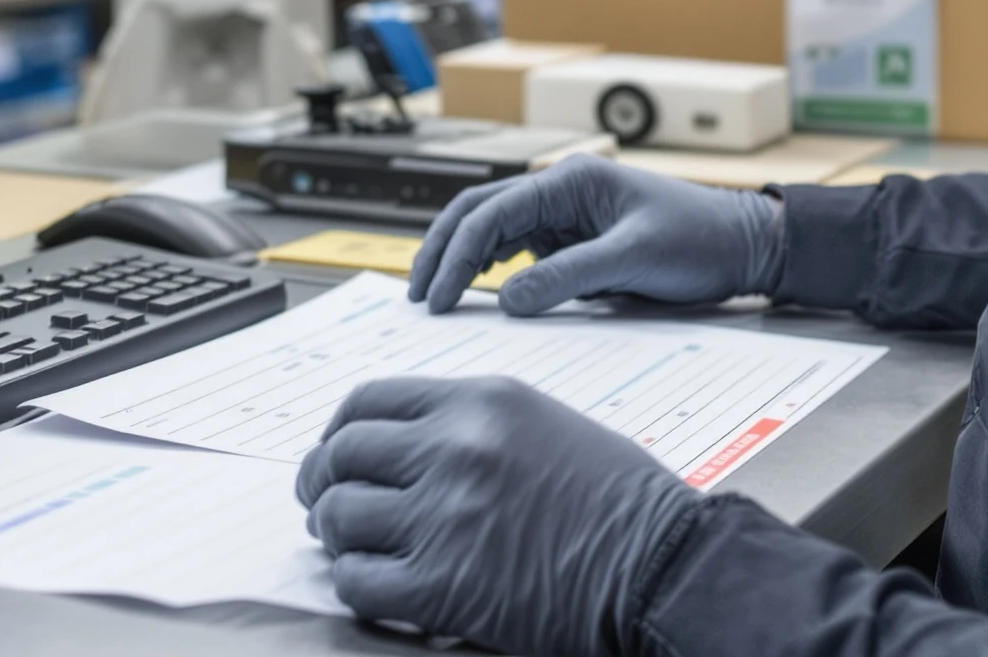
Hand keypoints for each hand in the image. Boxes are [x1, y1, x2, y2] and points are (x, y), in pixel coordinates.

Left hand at [297, 375, 699, 656]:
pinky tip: (380, 585)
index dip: (340, 431)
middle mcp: (454, 449)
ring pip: (340, 515)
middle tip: (328, 504)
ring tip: (354, 547)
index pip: (368, 401)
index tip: (338, 453)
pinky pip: (358, 581)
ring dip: (337, 535)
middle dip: (323, 482)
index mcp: (479, 402)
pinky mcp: (443, 586)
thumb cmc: (620, 501)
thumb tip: (400, 447)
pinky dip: (357, 585)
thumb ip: (469, 425)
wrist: (663, 563)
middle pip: (342, 454)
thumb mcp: (544, 424)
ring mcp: (445, 517)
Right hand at [409, 154, 785, 314]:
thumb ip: (568, 277)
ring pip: (495, 231)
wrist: (746, 246)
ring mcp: (567, 214)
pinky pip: (523, 251)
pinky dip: (495, 269)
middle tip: (418, 294)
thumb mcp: (633, 259)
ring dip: (464, 260)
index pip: (490, 213)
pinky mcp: (576, 238)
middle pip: (479, 213)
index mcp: (570, 180)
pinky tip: (481, 293)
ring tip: (438, 296)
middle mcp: (561, 190)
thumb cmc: (701, 240)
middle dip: (443, 250)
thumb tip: (506, 299)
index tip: (437, 297)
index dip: (454, 255)